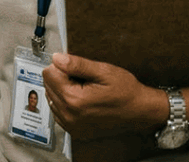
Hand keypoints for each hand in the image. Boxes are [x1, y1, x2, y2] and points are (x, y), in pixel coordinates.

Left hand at [43, 53, 165, 138]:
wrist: (141, 111)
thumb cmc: (126, 92)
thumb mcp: (103, 71)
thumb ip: (76, 64)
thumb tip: (56, 58)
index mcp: (74, 100)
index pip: (49, 73)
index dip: (63, 66)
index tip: (78, 70)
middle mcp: (69, 115)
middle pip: (48, 85)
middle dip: (62, 78)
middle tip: (84, 81)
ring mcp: (71, 125)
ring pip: (51, 97)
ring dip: (63, 90)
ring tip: (85, 91)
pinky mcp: (75, 130)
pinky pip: (58, 110)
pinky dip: (66, 103)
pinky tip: (82, 101)